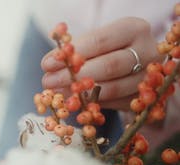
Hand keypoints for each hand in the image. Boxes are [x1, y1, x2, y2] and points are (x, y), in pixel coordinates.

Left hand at [41, 17, 162, 110]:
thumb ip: (74, 51)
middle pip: (109, 66)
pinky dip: (91, 105)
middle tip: (48, 82)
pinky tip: (73, 103)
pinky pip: (115, 104)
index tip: (47, 64)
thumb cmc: (108, 49)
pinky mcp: (144, 99)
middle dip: (73, 76)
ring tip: (57, 94)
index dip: (72, 54)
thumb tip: (48, 65)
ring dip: (80, 94)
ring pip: (113, 88)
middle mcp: (148, 52)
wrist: (137, 65)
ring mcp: (149, 78)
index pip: (100, 41)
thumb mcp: (94, 43)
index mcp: (134, 29)